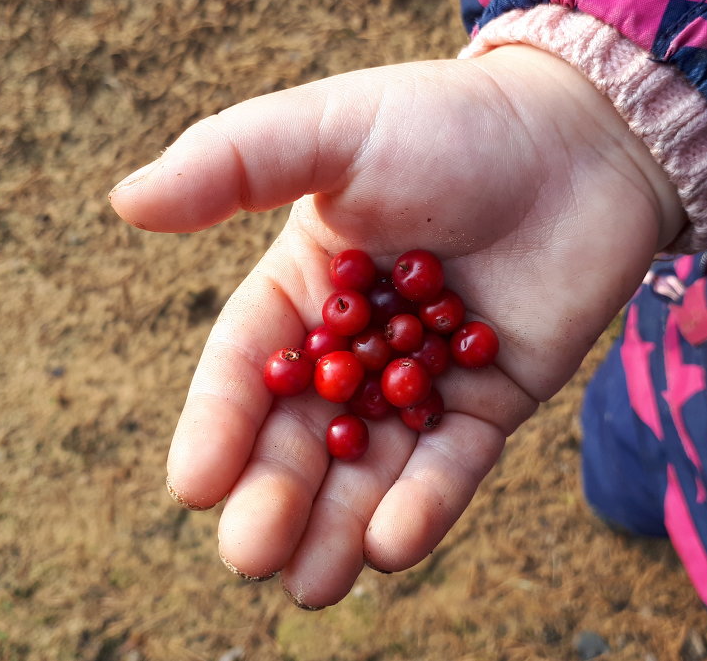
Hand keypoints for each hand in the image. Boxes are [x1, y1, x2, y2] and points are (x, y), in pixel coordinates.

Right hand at [108, 44, 683, 607]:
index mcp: (300, 288)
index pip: (244, 367)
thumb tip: (124, 200)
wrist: (582, 138)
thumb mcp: (330, 129)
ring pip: (369, 466)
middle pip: (301, 435)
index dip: (218, 425)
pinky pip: (450, 463)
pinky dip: (422, 504)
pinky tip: (390, 543)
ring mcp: (421, 379)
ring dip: (337, 525)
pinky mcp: (489, 402)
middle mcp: (353, 344)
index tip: (194, 485)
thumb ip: (231, 162)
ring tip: (311, 582)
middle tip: (252, 554)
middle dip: (274, 495)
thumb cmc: (448, 124)